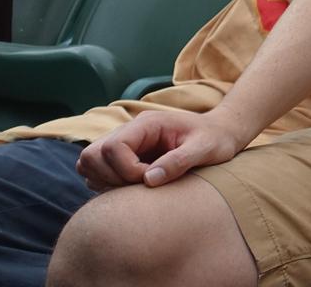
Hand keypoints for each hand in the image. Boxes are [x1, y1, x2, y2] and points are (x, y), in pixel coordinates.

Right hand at [76, 110, 247, 189]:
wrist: (222, 133)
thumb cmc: (217, 139)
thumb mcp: (206, 149)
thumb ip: (179, 161)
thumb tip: (149, 179)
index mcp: (147, 124)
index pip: (113, 147)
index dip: (126, 169)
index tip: (150, 179)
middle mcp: (130, 132)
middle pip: (92, 155)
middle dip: (111, 177)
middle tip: (141, 185)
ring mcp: (124, 144)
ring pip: (89, 164)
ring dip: (106, 181)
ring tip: (137, 186)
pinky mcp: (123, 158)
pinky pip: (97, 173)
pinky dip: (107, 184)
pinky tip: (134, 187)